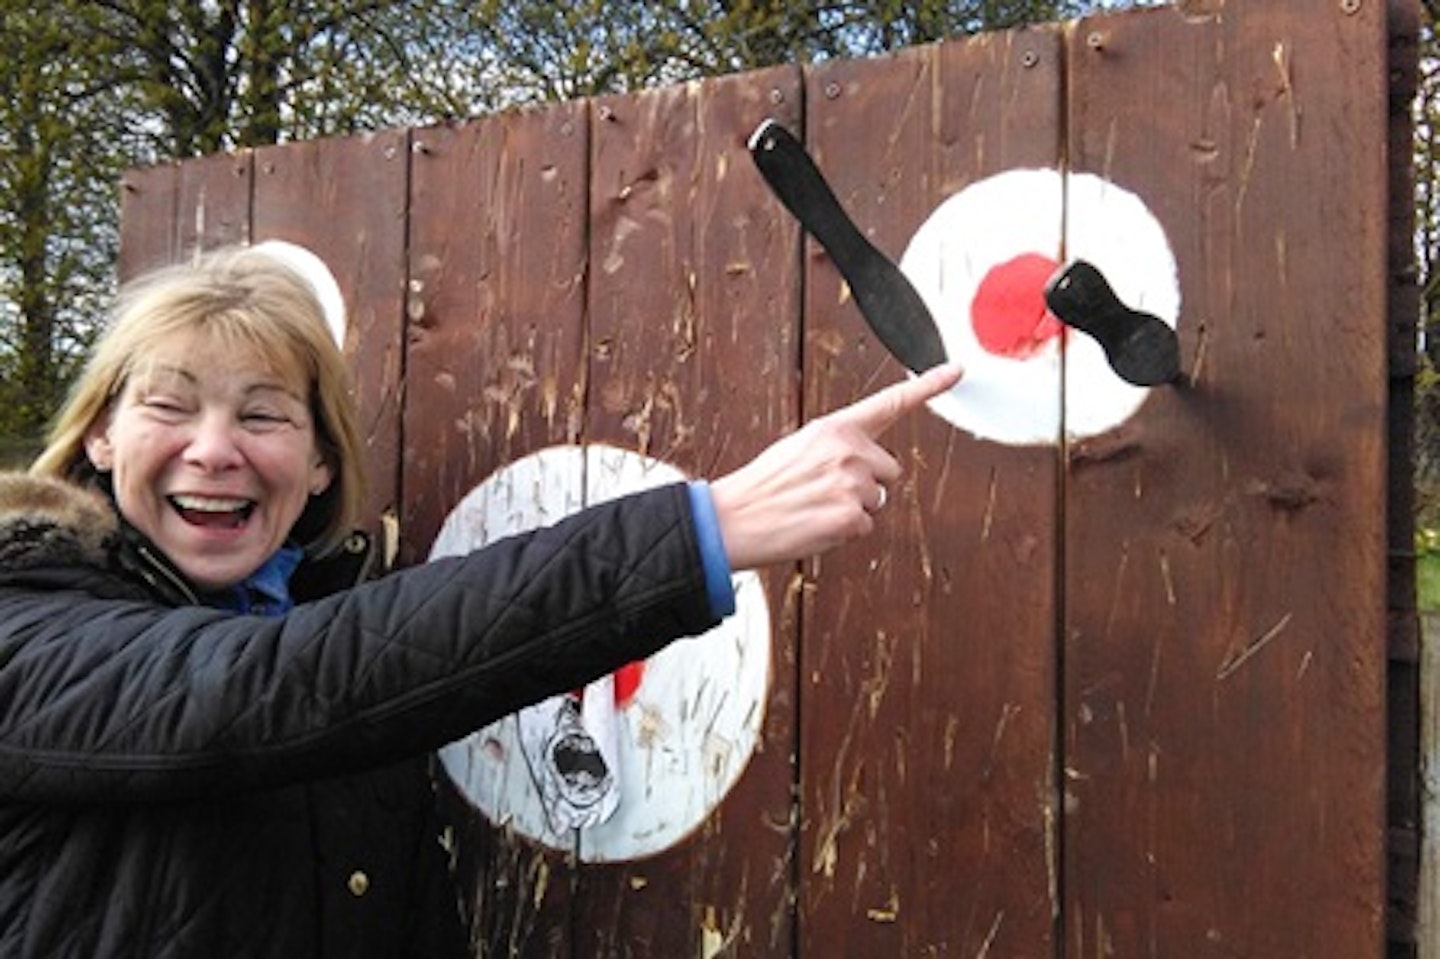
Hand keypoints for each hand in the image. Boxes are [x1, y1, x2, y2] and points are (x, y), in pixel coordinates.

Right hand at [710, 362, 962, 569]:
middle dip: (867, 484)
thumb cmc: (760, 487)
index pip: (890, 403)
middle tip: (825, 491)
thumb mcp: (798, 448)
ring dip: (852, 510)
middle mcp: (849, 452)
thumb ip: (837, 447)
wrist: (731, 519)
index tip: (955, 370)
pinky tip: (815, 524)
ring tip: (814, 508)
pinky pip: (864, 528)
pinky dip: (843, 533)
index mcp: (835, 428)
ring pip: (876, 503)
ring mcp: (852, 485)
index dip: (928, 386)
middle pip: (889, 471)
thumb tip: (863, 464)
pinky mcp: (850, 518)